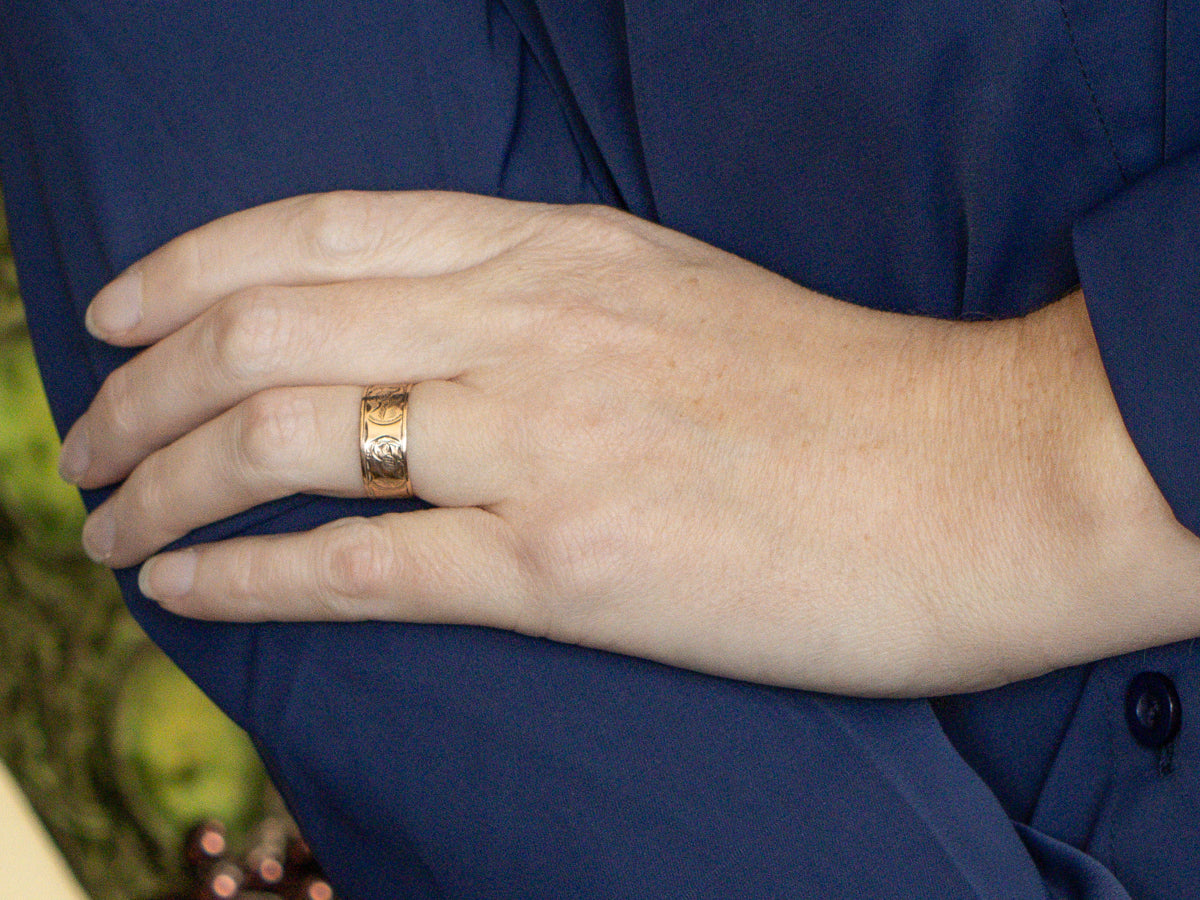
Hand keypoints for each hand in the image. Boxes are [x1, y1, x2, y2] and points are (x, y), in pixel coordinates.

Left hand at [62, 192, 1198, 694]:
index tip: (117, 316)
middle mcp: (528, 325)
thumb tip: (437, 341)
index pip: (318, 228)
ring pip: (281, 438)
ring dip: (164, 485)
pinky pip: (359, 563)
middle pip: (264, 329)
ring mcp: (541, 441)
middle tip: (87, 442)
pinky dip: (245, 577)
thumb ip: (548, 306)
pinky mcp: (570, 565)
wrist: (976, 471)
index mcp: (557, 249)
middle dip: (138, 389)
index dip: (186, 267)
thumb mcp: (673, 299)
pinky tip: (184, 591)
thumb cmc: (838, 392)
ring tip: (108, 527)